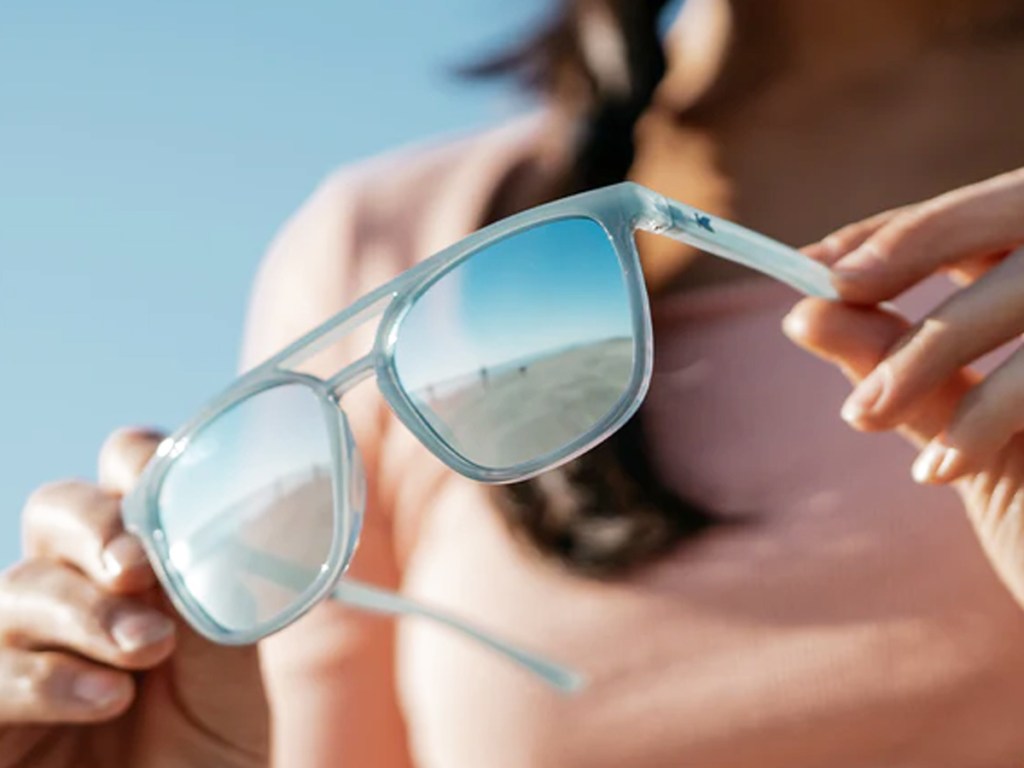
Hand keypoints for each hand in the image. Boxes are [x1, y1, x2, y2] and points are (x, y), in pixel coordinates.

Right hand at [0, 428, 268, 767]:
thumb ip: (218, 580)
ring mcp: (28, 652)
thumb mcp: (234, 652)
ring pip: (19, 588)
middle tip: (138, 567)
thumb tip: (229, 506)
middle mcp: (81, 596)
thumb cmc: (220, 743)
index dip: (136, 466)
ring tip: (148, 651)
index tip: (174, 494)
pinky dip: (48, 677)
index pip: (121, 480)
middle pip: (54, 510)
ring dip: (88, 612)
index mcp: (144, 569)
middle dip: (95, 525)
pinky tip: (107, 698)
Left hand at [783, 167, 1023, 605]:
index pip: (978, 215)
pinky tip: (938, 470)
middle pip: (1012, 208)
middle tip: (832, 289)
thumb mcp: (956, 420)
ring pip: (1022, 292)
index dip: (896, 233)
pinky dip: (981, 419)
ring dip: (924, 351)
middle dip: (914, 243)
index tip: (813, 266)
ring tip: (862, 415)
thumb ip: (893, 360)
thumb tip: (803, 311)